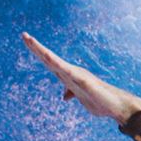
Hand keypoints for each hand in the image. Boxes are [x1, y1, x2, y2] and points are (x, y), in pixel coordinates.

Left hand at [21, 33, 140, 122]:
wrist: (117, 105)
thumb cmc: (101, 101)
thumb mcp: (81, 98)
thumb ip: (72, 94)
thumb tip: (64, 96)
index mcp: (68, 76)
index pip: (49, 62)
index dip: (38, 52)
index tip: (27, 41)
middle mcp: (70, 71)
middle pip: (48, 58)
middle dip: (35, 46)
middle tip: (23, 35)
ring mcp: (75, 74)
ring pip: (53, 60)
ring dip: (40, 50)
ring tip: (29, 39)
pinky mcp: (81, 79)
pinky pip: (64, 69)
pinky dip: (54, 61)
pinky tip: (45, 55)